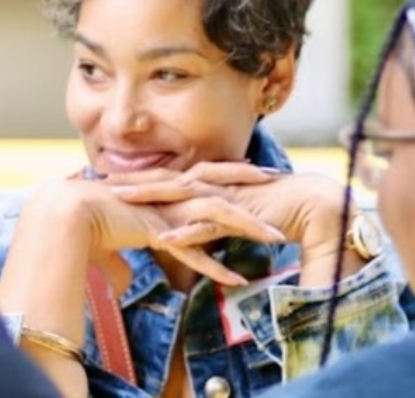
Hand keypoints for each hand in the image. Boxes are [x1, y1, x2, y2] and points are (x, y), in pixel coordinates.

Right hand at [20, 179, 282, 285]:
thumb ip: (121, 261)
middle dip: (250, 183)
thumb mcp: (109, 242)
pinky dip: (216, 267)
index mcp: (160, 189)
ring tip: (276, 239)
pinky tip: (237, 280)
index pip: (202, 174)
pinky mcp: (159, 231)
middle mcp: (167, 194)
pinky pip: (195, 250)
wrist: (62, 215)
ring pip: (217, 215)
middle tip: (279, 182)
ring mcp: (166, 212)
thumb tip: (120, 284)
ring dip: (248, 227)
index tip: (251, 170)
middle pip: (219, 184)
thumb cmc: (82, 225)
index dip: (228, 171)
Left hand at [105, 163, 355, 283]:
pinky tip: (164, 237)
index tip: (107, 178)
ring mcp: (227, 197)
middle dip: (131, 177)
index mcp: (211, 183)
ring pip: (181, 194)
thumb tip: (192, 235)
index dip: (138, 178)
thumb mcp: (235, 217)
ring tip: (117, 197)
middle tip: (95, 177)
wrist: (318, 205)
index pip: (168, 177)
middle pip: (166, 177)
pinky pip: (211, 224)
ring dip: (149, 195)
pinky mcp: (243, 214)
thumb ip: (212, 223)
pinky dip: (188, 231)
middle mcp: (215, 185)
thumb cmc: (279, 211)